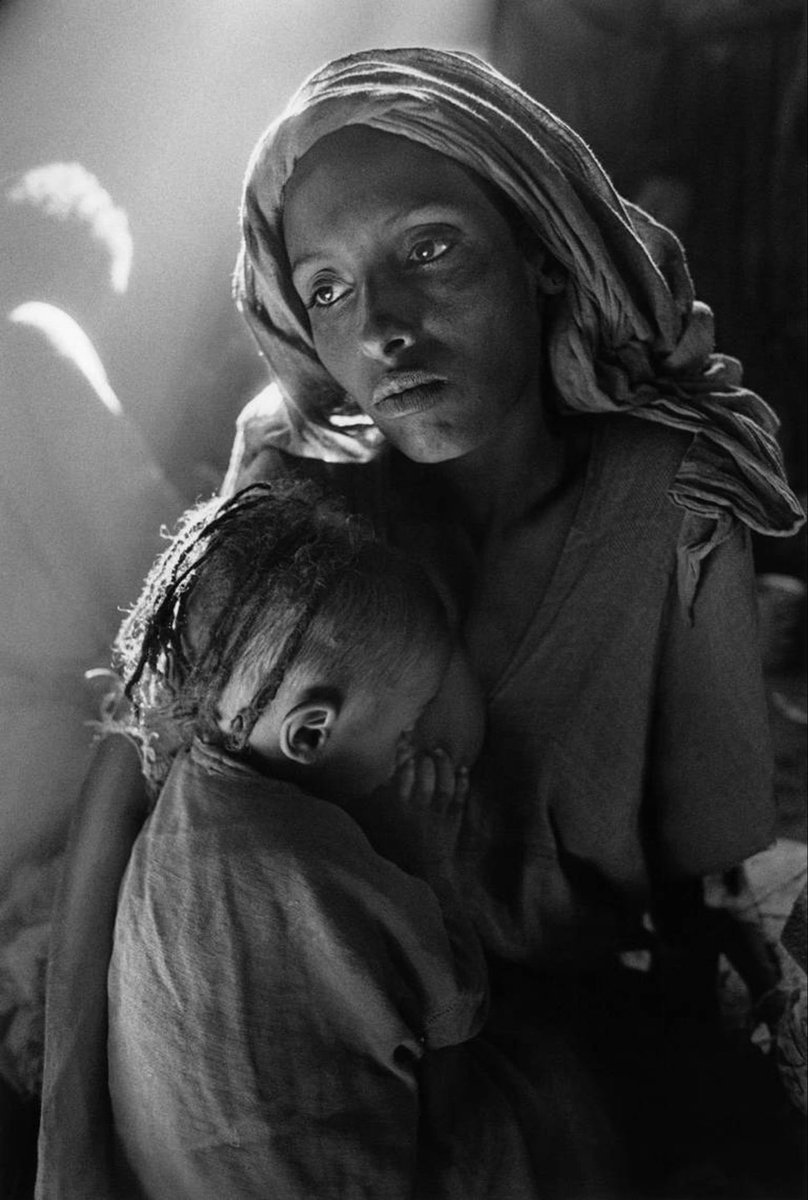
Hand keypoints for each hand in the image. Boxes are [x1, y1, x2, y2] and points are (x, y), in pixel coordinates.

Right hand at [387, 747, 468, 879]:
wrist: (425, 866)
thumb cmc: (402, 841)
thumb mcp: (383, 821)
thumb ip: (378, 799)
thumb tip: (379, 776)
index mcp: (398, 808)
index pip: (400, 776)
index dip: (404, 754)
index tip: (406, 741)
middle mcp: (418, 810)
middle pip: (424, 779)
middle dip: (426, 761)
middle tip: (425, 750)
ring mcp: (436, 815)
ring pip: (443, 786)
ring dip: (443, 766)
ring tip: (440, 752)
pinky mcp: (452, 820)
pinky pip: (460, 798)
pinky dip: (463, 782)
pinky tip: (463, 768)